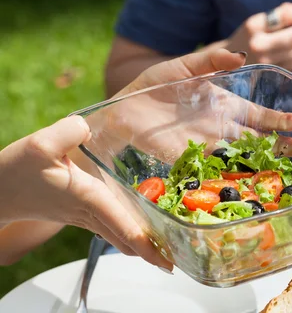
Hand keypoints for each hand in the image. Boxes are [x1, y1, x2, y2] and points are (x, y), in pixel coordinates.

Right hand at [0, 116, 171, 270]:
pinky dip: (130, 233)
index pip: (124, 227)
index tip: (168, 260)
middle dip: (154, 252)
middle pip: (128, 239)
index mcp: (89, 199)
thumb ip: (70, 131)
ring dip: (144, 243)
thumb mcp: (40, 144)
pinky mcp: (81, 213)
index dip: (148, 245)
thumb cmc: (15, 171)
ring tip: (169, 246)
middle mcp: (91, 212)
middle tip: (179, 258)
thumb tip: (88, 127)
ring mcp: (86, 216)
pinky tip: (144, 228)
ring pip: (120, 236)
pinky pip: (112, 227)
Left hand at [96, 49, 291, 161]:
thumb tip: (240, 56)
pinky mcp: (191, 159)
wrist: (123, 109)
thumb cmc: (153, 86)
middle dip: (281, 144)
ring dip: (264, 161)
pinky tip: (252, 179)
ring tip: (287, 167)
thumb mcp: (183, 66)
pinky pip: (218, 168)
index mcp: (224, 104)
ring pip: (243, 155)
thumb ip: (211, 60)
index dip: (280, 120)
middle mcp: (221, 127)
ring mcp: (208, 145)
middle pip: (258, 138)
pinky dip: (236, 174)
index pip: (259, 115)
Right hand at [225, 0, 291, 70]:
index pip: (286, 15)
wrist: (226, 64)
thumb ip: (281, 16)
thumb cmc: (250, 38)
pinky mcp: (273, 76)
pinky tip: (285, 56)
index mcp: (254, 25)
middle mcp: (258, 44)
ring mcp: (266, 63)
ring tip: (285, 46)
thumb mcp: (259, 23)